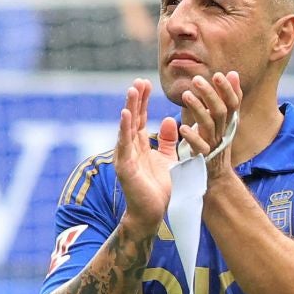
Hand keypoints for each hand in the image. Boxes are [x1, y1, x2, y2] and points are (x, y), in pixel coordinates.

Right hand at [115, 79, 176, 230]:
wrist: (153, 213)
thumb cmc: (160, 188)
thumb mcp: (168, 159)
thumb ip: (167, 141)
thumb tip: (168, 119)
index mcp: (140, 146)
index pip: (140, 118)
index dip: (143, 101)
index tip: (146, 83)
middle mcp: (130, 148)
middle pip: (132, 119)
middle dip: (136, 99)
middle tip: (139, 81)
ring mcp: (125, 156)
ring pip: (127, 128)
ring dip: (129, 108)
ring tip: (132, 90)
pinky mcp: (125, 167)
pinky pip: (125, 144)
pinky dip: (124, 129)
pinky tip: (125, 114)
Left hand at [179, 71, 241, 175]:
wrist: (214, 176)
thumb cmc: (216, 142)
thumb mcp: (224, 119)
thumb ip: (226, 98)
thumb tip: (233, 73)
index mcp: (228, 122)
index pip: (233, 103)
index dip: (228, 89)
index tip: (219, 74)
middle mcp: (223, 132)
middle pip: (221, 111)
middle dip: (210, 95)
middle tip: (197, 79)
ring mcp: (214, 145)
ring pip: (209, 125)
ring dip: (198, 109)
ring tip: (186, 95)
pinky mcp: (203, 158)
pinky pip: (199, 147)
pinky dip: (192, 137)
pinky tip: (182, 127)